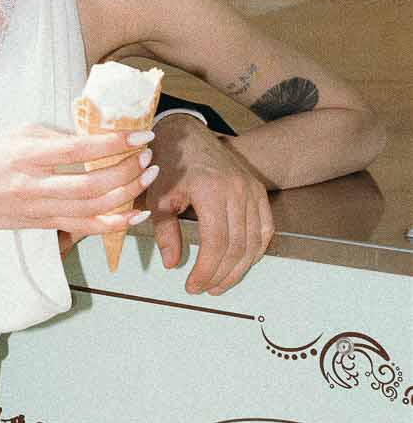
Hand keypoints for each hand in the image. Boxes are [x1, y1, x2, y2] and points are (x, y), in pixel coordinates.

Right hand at [0, 124, 159, 236]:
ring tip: (147, 175)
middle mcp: (35, 186)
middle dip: (127, 170)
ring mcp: (41, 210)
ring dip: (127, 192)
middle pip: (92, 184)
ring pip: (94, 209)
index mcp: (27, 157)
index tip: (140, 134)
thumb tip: (93, 138)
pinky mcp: (45, 225)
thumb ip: (54, 136)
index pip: (79, 150)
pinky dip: (115, 223)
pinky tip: (136, 214)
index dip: (114, 143)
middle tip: (147, 155)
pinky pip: (86, 227)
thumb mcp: (16, 135)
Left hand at [147, 117, 272, 294]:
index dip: (206, 270)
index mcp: (210, 190)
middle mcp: (237, 190)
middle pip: (237, 246)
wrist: (186, 133)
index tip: (192, 285)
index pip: (216, 242)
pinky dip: (256, 250)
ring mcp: (251, 190)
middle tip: (205, 288)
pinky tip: (242, 264)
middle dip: (221, 274)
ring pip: (253, 241)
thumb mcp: (158, 197)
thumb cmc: (168, 163)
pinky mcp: (258, 190)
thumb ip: (165, 232)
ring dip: (239, 268)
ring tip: (221, 283)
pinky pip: (265, 228)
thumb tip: (172, 264)